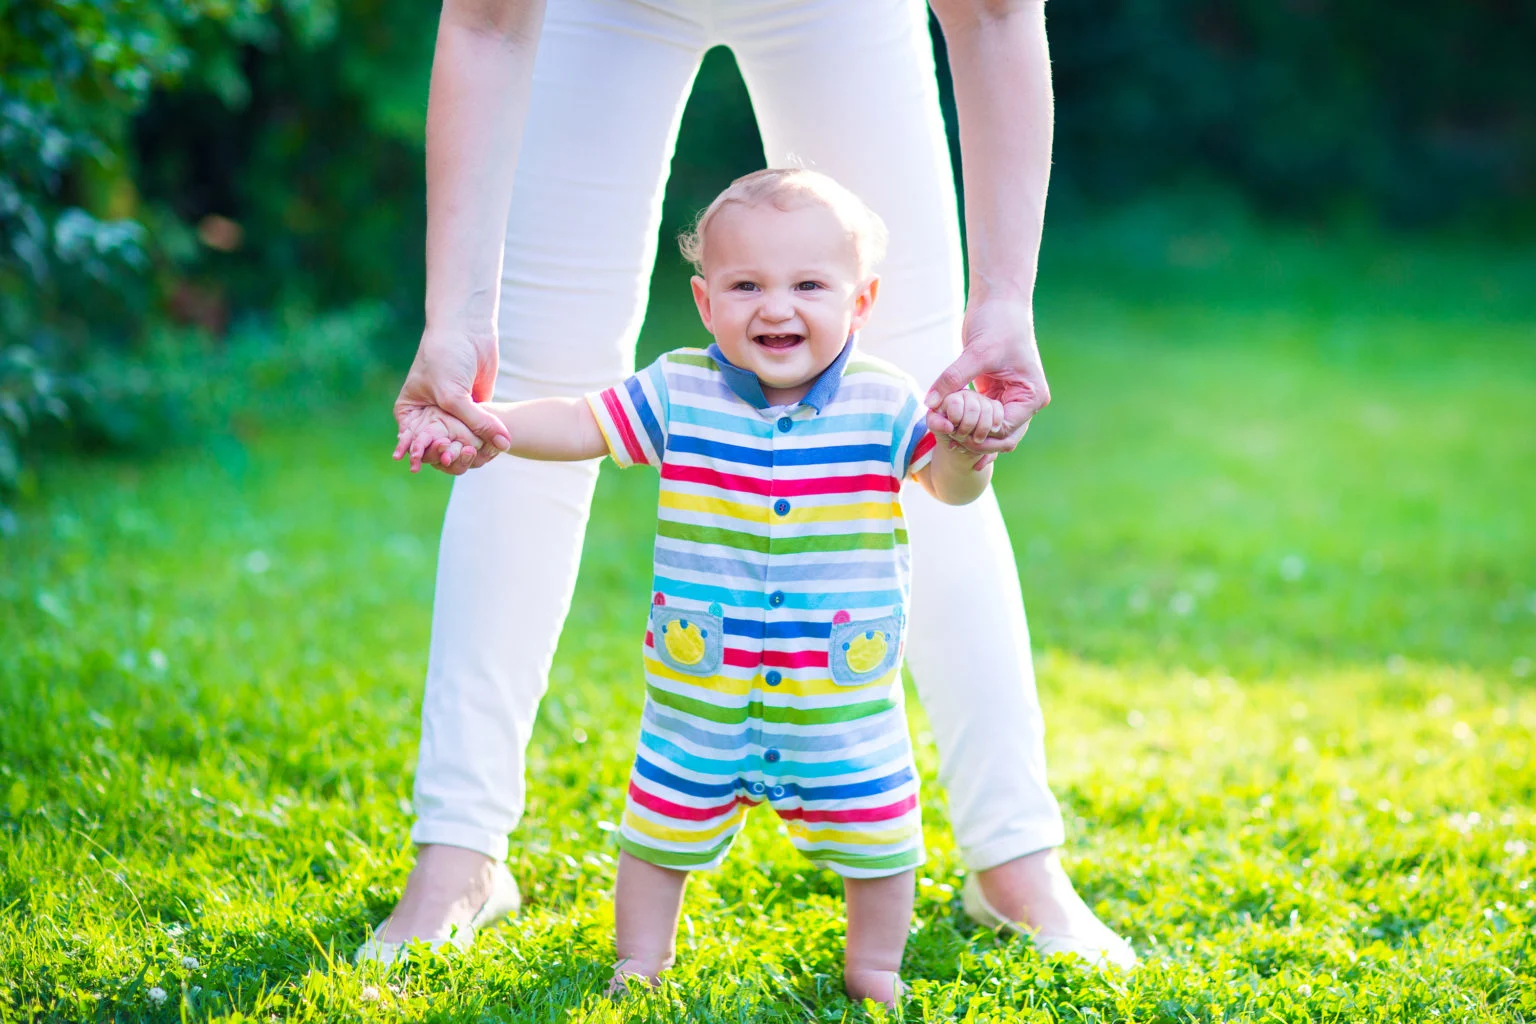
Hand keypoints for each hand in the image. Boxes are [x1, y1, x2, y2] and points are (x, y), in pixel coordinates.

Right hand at [392, 324, 511, 475]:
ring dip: (471, 450)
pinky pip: (482, 432)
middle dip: (451, 455)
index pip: (416, 444)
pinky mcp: (475, 411)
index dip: (428, 455)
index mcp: (410, 413)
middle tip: (461, 458)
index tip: (441, 457)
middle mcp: (430, 416)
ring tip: (477, 453)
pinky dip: (488, 439)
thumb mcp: (454, 395)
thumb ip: (477, 422)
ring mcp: (453, 415)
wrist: (466, 330)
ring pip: (463, 442)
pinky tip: (495, 448)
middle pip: (440, 447)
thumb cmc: (446, 358)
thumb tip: (504, 444)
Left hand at [924, 294, 1049, 469]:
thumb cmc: (997, 322)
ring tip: (944, 440)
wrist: (999, 300)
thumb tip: (930, 404)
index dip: (978, 435)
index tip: (952, 432)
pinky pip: (980, 418)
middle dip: (975, 441)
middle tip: (948, 443)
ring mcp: (1010, 399)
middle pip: (1001, 438)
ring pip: (989, 430)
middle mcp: (1024, 402)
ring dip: (968, 435)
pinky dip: (965, 424)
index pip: (1005, 430)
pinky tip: (947, 435)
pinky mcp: (994, 394)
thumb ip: (953, 379)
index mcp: (1031, 396)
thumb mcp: (976, 353)